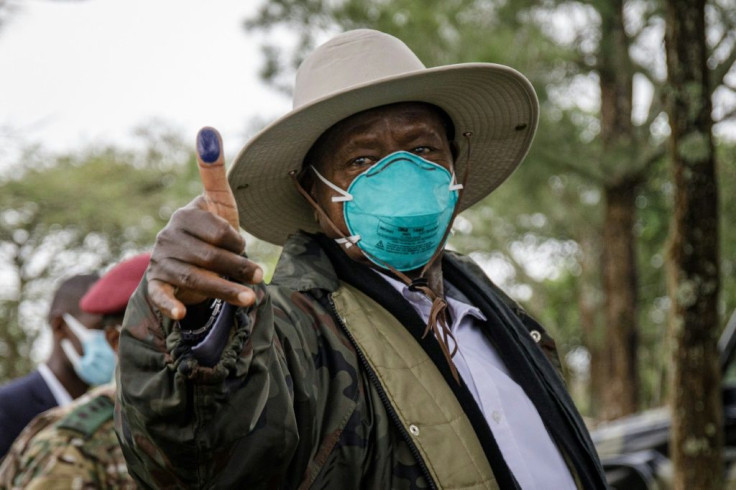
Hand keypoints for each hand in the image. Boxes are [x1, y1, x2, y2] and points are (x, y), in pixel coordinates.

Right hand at [147, 127, 262, 319]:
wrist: (192, 265)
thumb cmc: (212, 232)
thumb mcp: (218, 204)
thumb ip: (214, 172)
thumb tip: (207, 129)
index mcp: (184, 216)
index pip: (214, 228)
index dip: (234, 240)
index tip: (245, 245)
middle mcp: (168, 238)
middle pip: (206, 256)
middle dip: (236, 267)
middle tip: (260, 277)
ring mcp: (161, 262)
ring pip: (193, 279)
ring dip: (223, 290)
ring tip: (251, 299)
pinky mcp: (157, 286)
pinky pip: (160, 296)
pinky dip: (170, 305)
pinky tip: (182, 314)